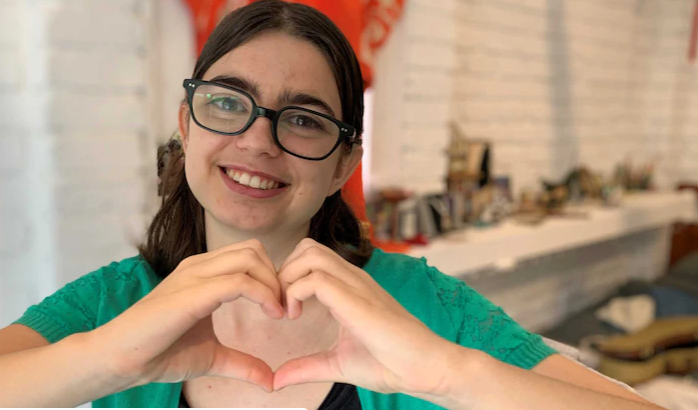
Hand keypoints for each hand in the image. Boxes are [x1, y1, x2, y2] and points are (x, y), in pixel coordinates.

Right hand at [88, 239, 283, 391]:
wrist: (121, 360)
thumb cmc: (159, 354)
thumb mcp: (212, 358)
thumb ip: (242, 363)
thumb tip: (270, 380)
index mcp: (203, 273)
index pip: (250, 255)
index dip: (272, 277)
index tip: (283, 307)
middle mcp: (199, 267)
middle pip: (254, 250)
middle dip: (277, 276)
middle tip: (284, 308)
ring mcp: (194, 276)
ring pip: (250, 258)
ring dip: (273, 283)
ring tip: (278, 311)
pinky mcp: (192, 292)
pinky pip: (239, 281)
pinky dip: (263, 294)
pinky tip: (271, 314)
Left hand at [273, 239, 452, 395]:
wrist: (423, 369)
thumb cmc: (390, 364)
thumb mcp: (337, 364)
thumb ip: (307, 367)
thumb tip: (277, 380)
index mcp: (349, 287)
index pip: (311, 258)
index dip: (288, 277)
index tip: (282, 310)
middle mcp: (352, 279)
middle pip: (307, 247)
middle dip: (284, 271)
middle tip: (280, 305)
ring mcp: (355, 285)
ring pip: (309, 253)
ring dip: (288, 277)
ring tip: (287, 309)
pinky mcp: (355, 298)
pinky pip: (315, 278)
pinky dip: (294, 292)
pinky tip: (295, 316)